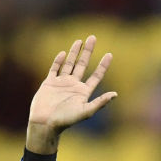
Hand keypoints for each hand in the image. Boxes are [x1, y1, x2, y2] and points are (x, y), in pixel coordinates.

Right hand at [27, 36, 115, 153]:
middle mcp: (74, 85)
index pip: (96, 75)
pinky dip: (58, 61)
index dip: (103, 65)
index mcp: (84, 92)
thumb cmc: (66, 120)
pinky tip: (63, 53)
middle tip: (93, 37)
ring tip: (80, 41)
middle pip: (83, 64)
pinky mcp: (49, 83)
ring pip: (69, 64)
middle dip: (88, 51)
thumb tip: (116, 94)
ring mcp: (61, 83)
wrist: (45, 123)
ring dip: (74, 52)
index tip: (110, 54)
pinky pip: (54, 69)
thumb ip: (100, 102)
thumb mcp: (86, 111)